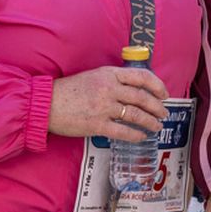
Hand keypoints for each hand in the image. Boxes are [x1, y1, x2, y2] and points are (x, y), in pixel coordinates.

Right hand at [47, 65, 167, 142]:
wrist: (45, 103)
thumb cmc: (69, 90)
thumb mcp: (93, 76)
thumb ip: (113, 80)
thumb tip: (135, 89)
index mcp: (109, 74)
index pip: (142, 76)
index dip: (157, 86)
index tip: (164, 94)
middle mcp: (109, 89)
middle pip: (142, 97)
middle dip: (157, 107)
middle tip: (163, 113)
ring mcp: (103, 107)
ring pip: (136, 115)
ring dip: (150, 122)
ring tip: (156, 126)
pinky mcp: (96, 125)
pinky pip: (123, 131)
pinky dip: (135, 135)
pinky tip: (141, 136)